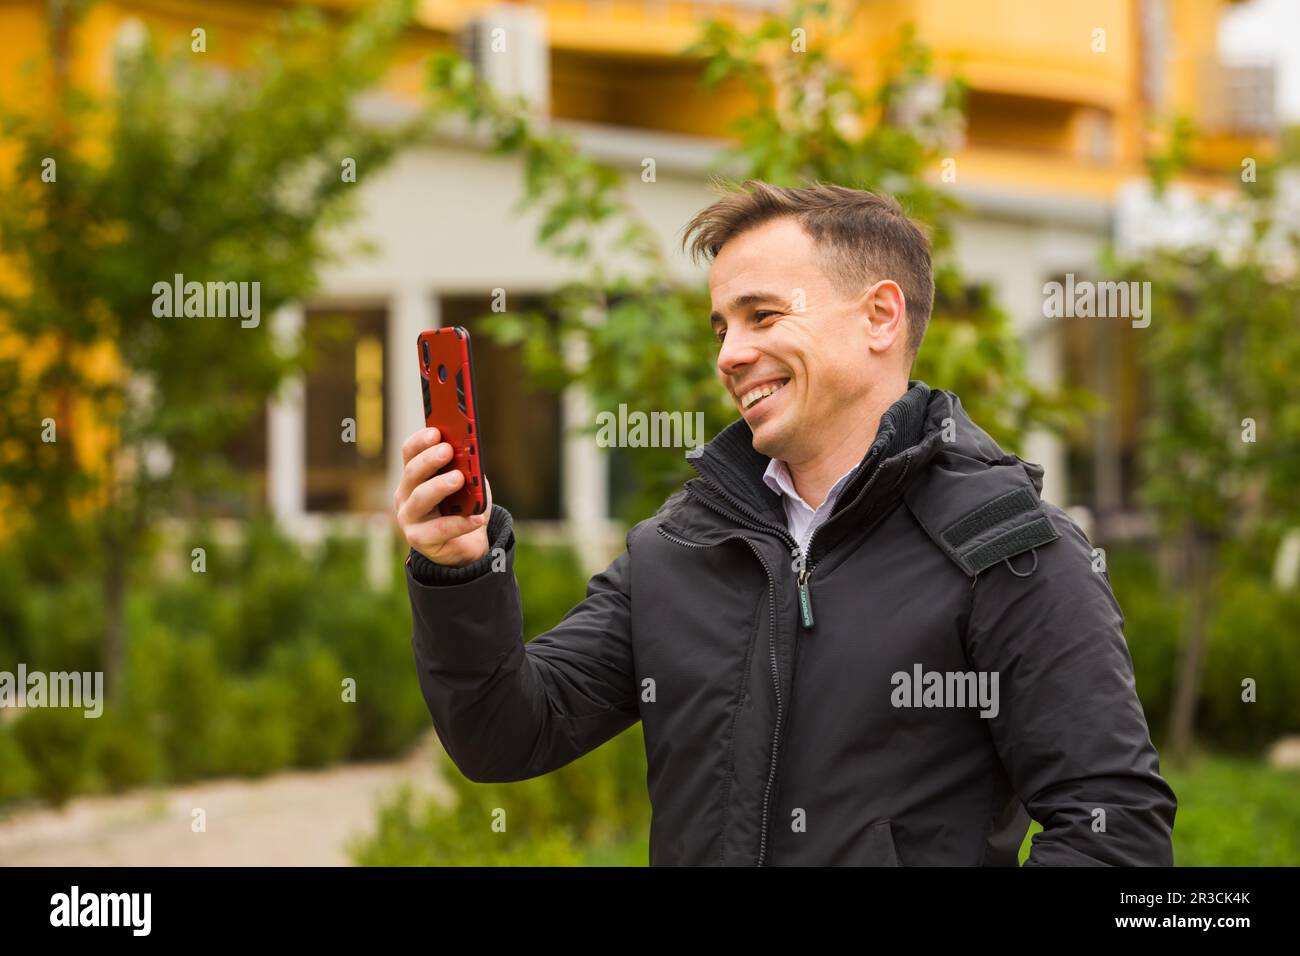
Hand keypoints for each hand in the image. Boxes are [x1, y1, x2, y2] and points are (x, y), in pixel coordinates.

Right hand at [394, 426, 493, 567]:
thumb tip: (470, 456)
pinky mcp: (419, 539)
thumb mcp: (468, 484)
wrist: (467, 545)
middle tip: (447, 451)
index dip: (420, 441)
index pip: (409, 453)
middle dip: (429, 460)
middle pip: (412, 473)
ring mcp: (409, 517)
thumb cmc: (464, 507)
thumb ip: (466, 470)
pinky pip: (440, 529)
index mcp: (414, 476)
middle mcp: (405, 494)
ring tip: (459, 478)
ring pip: (420, 498)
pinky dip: (461, 523)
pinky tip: (477, 517)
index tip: (436, 432)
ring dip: (439, 486)